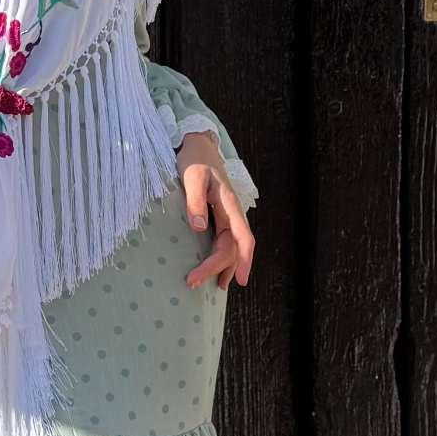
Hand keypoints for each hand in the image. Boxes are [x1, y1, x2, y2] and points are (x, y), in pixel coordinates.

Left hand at [178, 131, 253, 291]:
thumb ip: (195, 200)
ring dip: (222, 268)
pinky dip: (220, 259)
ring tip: (215, 287)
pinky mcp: (217, 218)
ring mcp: (226, 217)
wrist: (197, 147)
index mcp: (230, 205)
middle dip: (217, 268)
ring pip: (229, 248)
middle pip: (232, 248)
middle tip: (193, 282)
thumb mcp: (193, 176)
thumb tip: (198, 228)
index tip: (240, 280)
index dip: (244, 260)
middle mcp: (232, 214)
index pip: (243, 237)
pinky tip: (216, 271)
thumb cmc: (195, 160)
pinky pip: (222, 243)